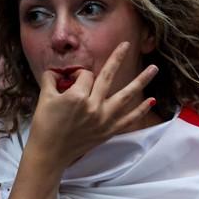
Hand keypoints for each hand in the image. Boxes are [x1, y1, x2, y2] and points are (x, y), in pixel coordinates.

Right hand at [27, 42, 158, 168]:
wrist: (49, 153)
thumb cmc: (44, 125)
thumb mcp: (44, 98)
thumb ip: (51, 79)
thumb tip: (56, 71)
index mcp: (77, 96)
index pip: (84, 75)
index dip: (77, 75)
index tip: (69, 81)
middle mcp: (94, 106)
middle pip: (108, 77)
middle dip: (117, 59)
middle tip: (127, 45)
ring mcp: (104, 119)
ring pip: (126, 95)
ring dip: (141, 81)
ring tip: (154, 69)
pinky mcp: (108, 131)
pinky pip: (129, 119)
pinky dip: (141, 110)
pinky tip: (152, 101)